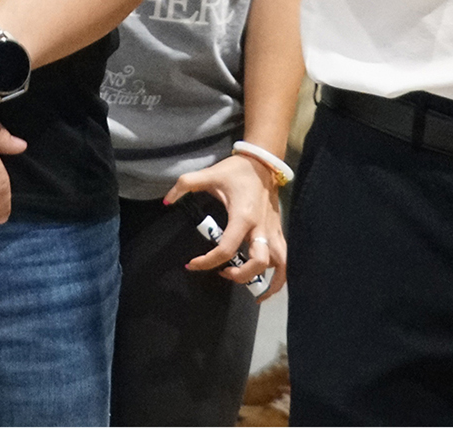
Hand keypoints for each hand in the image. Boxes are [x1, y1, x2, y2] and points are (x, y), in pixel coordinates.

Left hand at [166, 155, 288, 299]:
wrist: (263, 162)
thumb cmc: (237, 170)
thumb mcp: (210, 174)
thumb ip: (186, 184)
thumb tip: (166, 200)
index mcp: (243, 217)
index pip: (226, 249)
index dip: (207, 262)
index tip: (191, 264)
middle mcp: (261, 228)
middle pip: (258, 263)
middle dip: (239, 275)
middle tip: (223, 273)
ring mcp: (273, 231)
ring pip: (279, 264)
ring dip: (267, 280)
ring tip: (253, 290)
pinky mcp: (278, 231)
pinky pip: (285, 258)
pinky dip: (281, 275)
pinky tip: (270, 284)